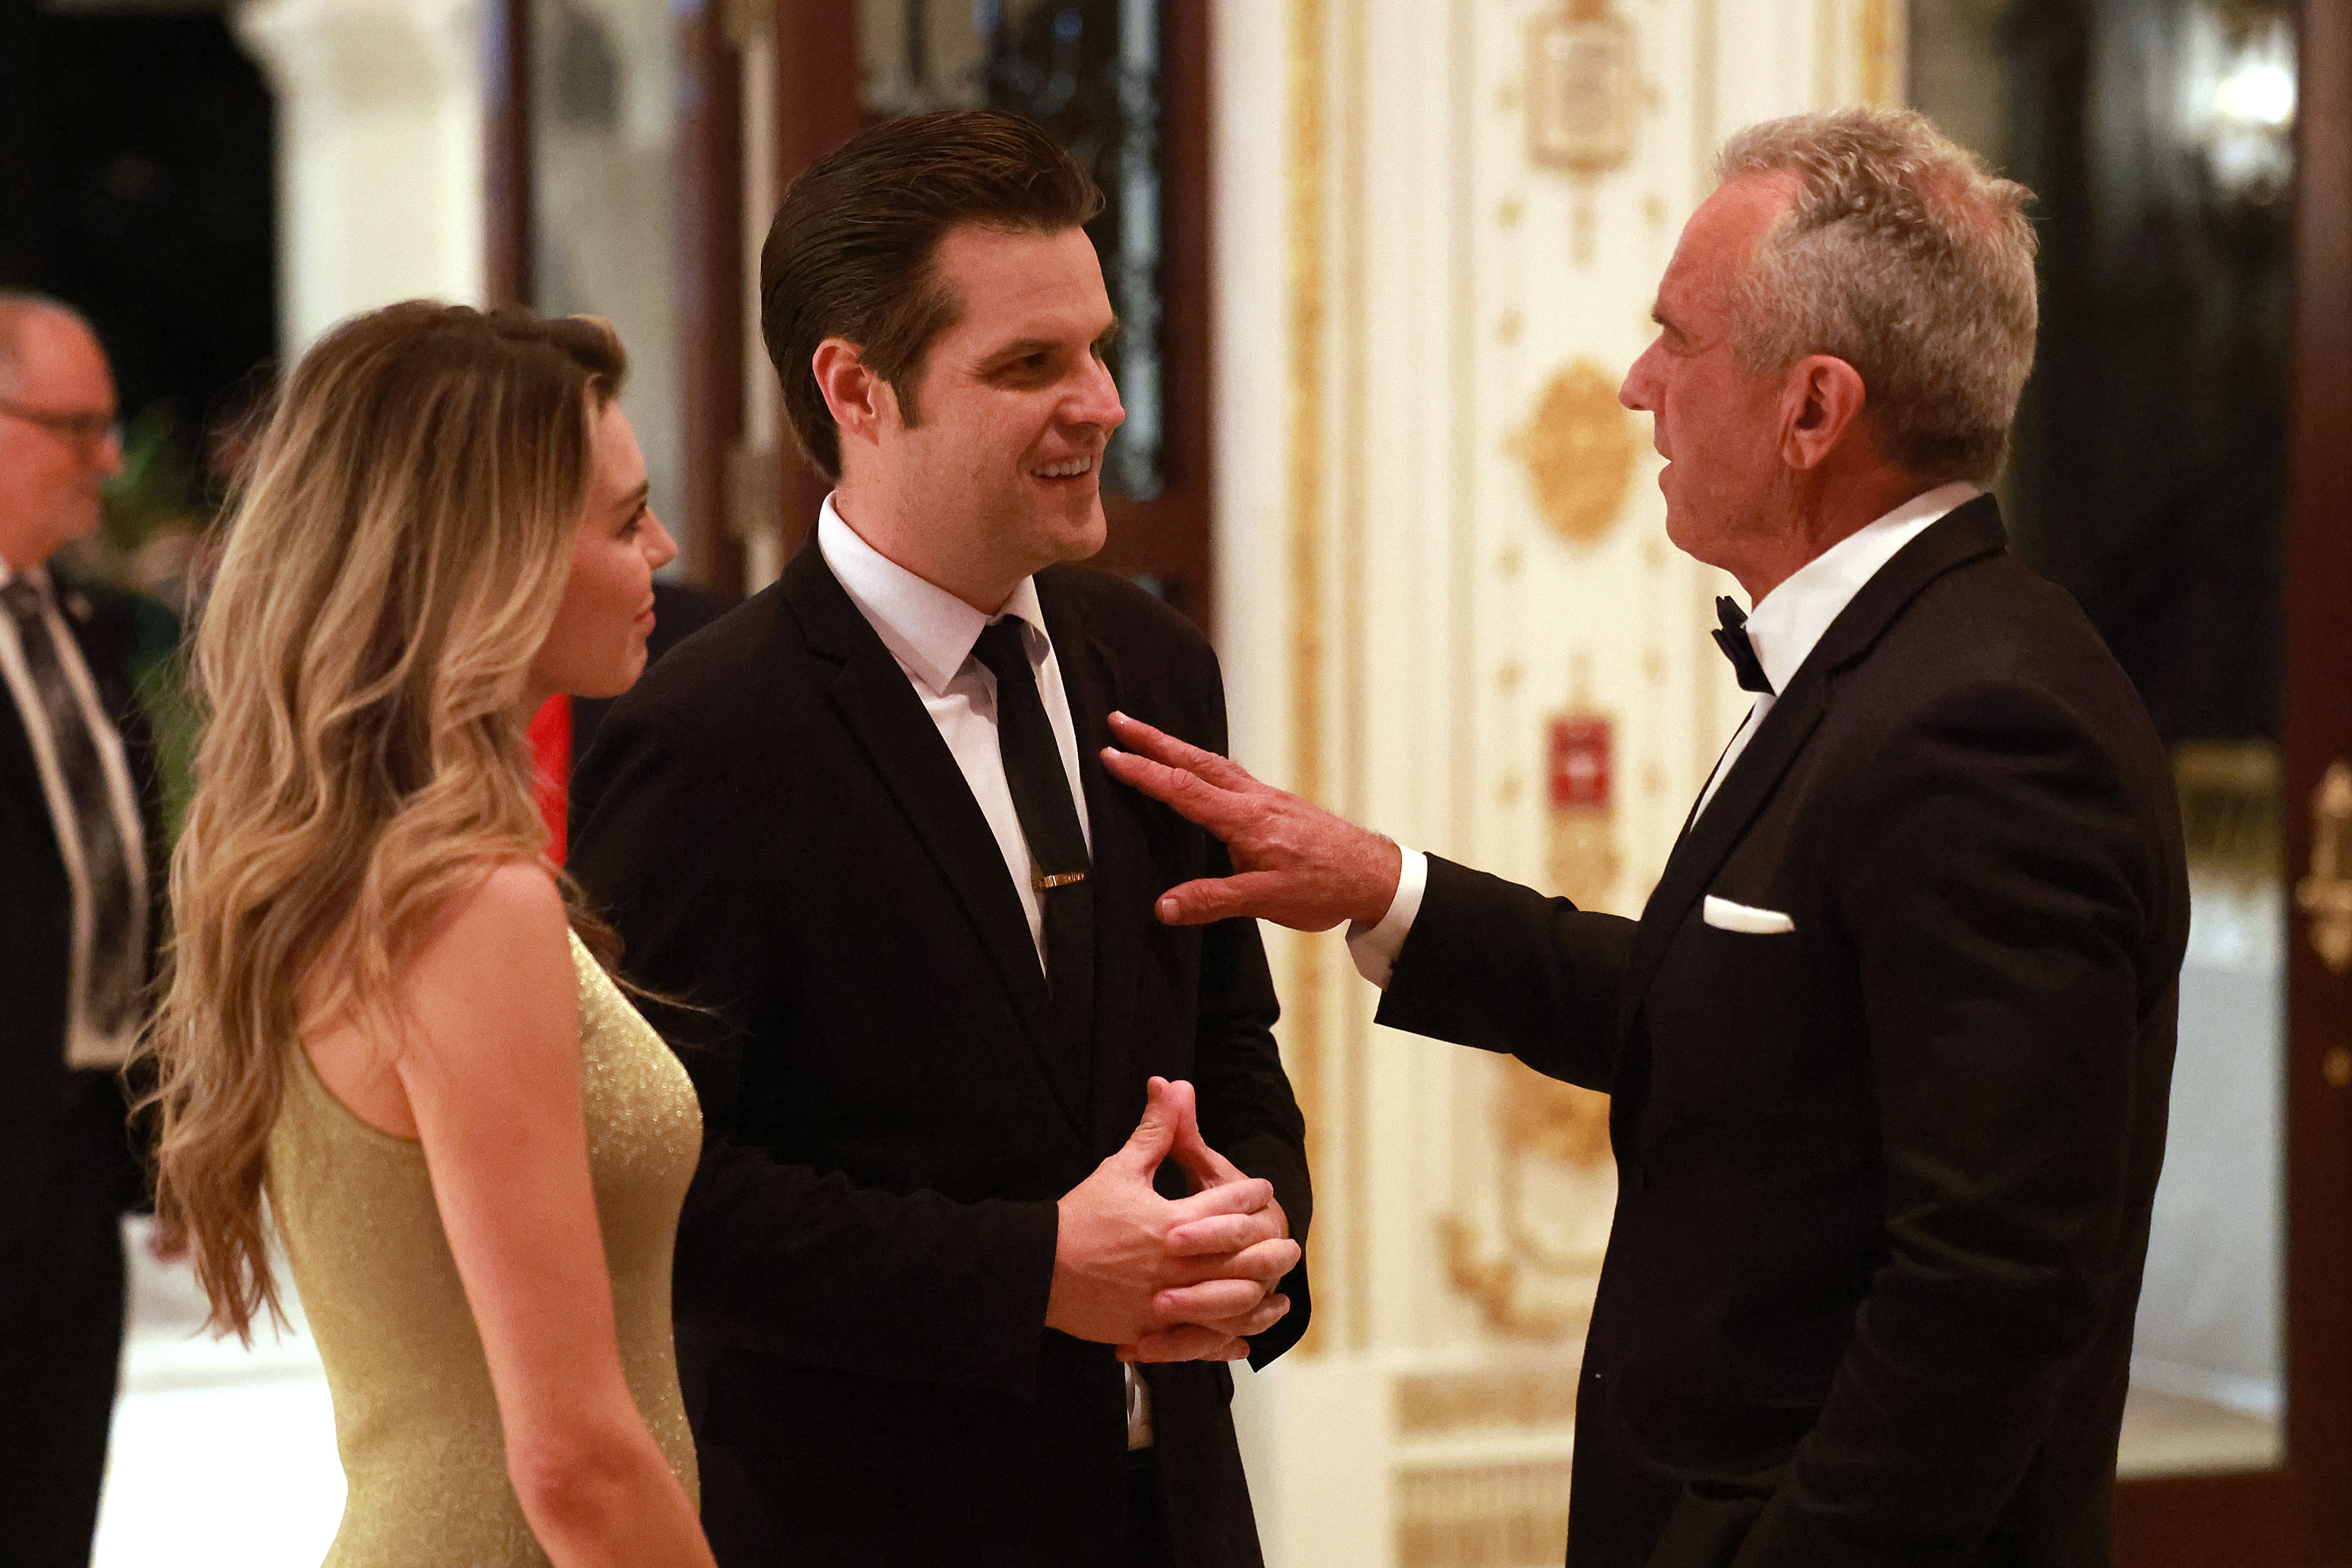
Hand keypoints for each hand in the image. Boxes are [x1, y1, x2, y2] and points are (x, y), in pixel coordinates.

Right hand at [1047, 1079, 1296, 1344]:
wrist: (1038, 1269)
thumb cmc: (1080, 1217)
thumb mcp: (1121, 1168)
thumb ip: (1156, 1130)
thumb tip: (1174, 1085)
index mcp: (1173, 1221)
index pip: (1230, 1204)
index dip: (1252, 1194)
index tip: (1263, 1191)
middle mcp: (1176, 1264)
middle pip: (1242, 1258)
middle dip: (1271, 1250)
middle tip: (1290, 1245)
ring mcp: (1165, 1302)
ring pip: (1229, 1304)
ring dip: (1258, 1297)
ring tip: (1277, 1292)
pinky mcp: (1150, 1330)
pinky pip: (1198, 1340)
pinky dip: (1224, 1340)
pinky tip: (1241, 1337)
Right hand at [1101, 712, 1401, 930]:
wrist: (1375, 875)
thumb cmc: (1325, 886)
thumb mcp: (1266, 900)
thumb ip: (1212, 901)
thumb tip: (1163, 907)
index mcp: (1244, 819)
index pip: (1182, 789)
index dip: (1143, 772)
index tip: (1109, 755)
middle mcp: (1253, 799)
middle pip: (1194, 760)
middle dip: (1153, 740)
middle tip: (1117, 719)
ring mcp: (1265, 798)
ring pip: (1212, 763)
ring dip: (1176, 747)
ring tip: (1146, 735)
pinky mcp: (1276, 804)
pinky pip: (1230, 774)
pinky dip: (1203, 762)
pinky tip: (1198, 768)